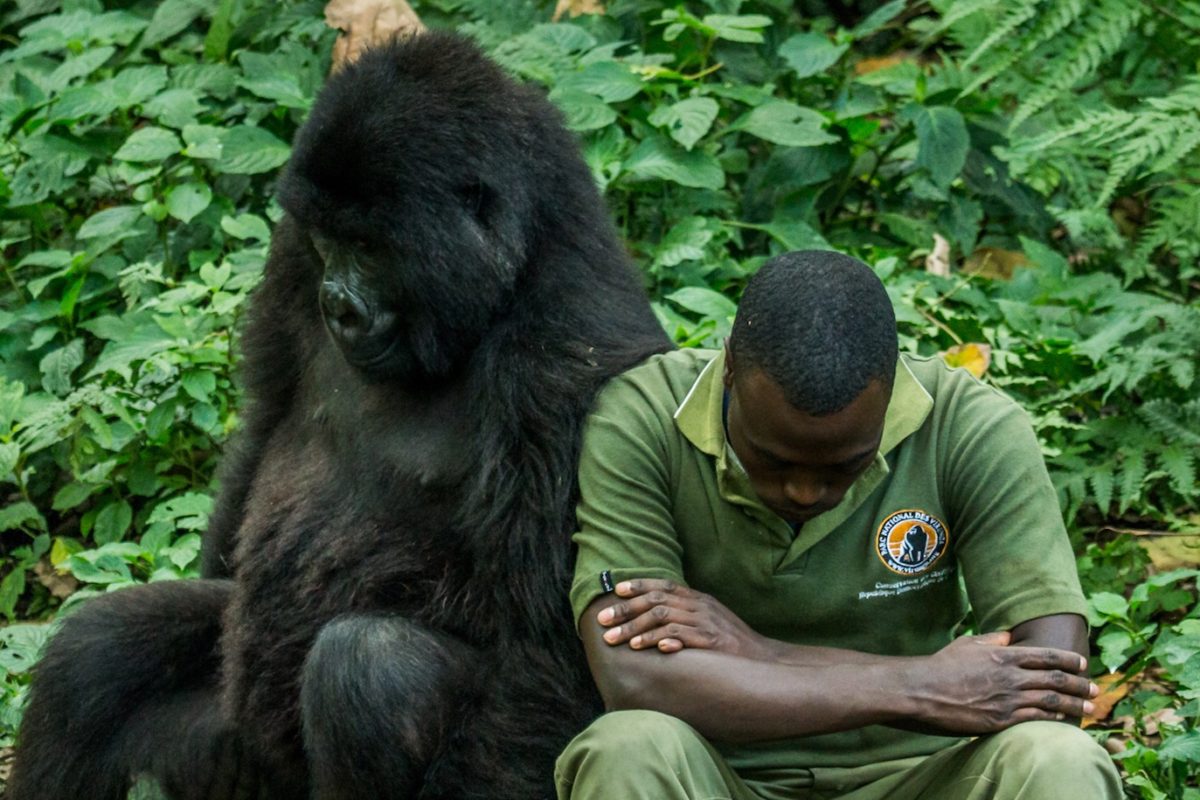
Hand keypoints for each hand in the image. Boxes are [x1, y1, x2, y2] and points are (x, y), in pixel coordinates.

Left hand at [595, 579, 772, 658]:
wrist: (765, 660)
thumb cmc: (732, 643)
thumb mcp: (710, 619)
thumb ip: (686, 613)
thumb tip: (654, 614)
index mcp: (698, 599)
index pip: (663, 585)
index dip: (638, 586)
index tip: (615, 591)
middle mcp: (700, 606)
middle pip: (656, 601)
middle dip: (625, 611)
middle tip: (602, 621)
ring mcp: (707, 623)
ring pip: (663, 619)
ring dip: (636, 629)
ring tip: (615, 640)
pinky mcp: (713, 642)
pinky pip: (683, 637)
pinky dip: (665, 640)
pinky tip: (651, 647)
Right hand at [906, 632, 1098, 733]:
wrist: (923, 690)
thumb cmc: (942, 665)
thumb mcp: (967, 643)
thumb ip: (991, 639)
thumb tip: (1008, 635)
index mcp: (1003, 654)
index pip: (1045, 655)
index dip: (1068, 659)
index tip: (1083, 663)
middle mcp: (1010, 676)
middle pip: (1055, 678)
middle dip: (1079, 684)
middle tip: (1095, 688)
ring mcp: (1007, 698)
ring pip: (1051, 700)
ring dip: (1074, 704)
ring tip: (1089, 707)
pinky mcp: (1001, 719)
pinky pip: (1036, 719)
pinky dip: (1054, 719)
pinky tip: (1065, 720)